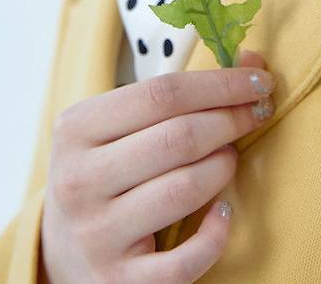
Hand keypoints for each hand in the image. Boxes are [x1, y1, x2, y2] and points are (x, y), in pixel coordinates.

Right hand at [38, 50, 273, 282]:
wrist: (62, 252)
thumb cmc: (104, 172)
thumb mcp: (116, 125)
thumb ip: (176, 95)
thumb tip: (250, 60)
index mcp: (76, 129)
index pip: (162, 93)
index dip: (220, 84)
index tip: (258, 79)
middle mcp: (80, 181)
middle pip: (179, 137)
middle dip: (231, 120)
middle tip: (257, 113)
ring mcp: (98, 235)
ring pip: (185, 189)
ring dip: (224, 167)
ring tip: (229, 157)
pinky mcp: (119, 282)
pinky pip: (185, 260)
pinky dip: (216, 233)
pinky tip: (224, 212)